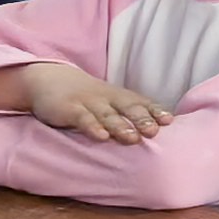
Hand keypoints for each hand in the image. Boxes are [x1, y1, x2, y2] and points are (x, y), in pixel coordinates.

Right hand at [17, 64, 174, 143]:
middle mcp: (107, 98)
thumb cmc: (86, 97)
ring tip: (133, 139)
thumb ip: (127, 113)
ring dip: (121, 126)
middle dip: (142, 119)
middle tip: (154, 132)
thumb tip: (154, 131)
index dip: (155, 111)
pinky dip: (92, 127)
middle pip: (128, 108)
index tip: (169, 121)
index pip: (141, 103)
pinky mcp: (69, 109)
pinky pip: (82, 118)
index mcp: (119, 97)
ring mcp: (88, 103)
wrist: (48, 79)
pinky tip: (101, 137)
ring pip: (108, 115)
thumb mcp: (108, 101)